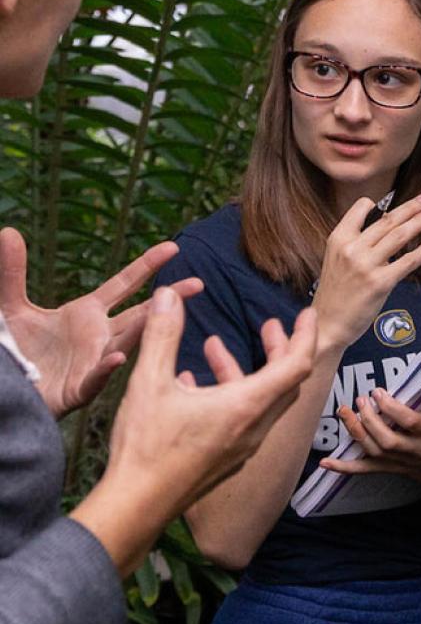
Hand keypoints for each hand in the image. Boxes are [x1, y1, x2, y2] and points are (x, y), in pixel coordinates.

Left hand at [0, 228, 201, 417]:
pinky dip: (107, 367)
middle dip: (170, 298)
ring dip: (147, 327)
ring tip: (166, 311)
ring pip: (128, 340)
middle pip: (141, 311)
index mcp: (88, 313)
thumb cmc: (16, 353)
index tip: (172, 247)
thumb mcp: (12, 308)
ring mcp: (95, 360)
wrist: (8, 391)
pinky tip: (116, 357)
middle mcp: (99, 334)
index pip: (125, 283)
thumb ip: (13, 273)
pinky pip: (97, 377)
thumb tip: (9, 232)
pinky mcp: (79, 388)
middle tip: (197, 283)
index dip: (147, 264)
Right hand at [71, 286, 316, 576]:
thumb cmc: (146, 449)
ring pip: (260, 400)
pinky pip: (241, 419)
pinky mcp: (226, 460)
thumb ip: (163, 334)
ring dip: (245, 370)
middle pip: (285, 382)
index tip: (308, 313)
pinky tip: (191, 381)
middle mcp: (254, 427)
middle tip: (269, 324)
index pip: (297, 364)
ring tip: (215, 344)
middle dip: (279, 349)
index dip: (305, 335)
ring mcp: (242, 447)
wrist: (133, 510)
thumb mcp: (150, 383)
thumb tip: (168, 294)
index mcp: (247, 406)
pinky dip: (229, 393)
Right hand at [312, 193, 420, 350]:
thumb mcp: (336, 258)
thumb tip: (382, 224)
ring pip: (399, 236)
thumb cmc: (335, 293)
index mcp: (338, 239)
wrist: (328, 324)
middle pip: (387, 221)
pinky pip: (408, 261)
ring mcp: (366, 265)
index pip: (361, 209)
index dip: (380, 203)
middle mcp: (352, 248)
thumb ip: (355, 241)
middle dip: (411, 207)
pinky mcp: (380, 283)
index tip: (399, 199)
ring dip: (420, 221)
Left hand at [320, 378, 420, 497]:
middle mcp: (415, 450)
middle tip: (360, 400)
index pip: (410, 423)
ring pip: (374, 451)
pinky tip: (326, 463)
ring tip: (344, 412)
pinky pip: (366, 470)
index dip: (392, 409)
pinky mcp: (392, 468)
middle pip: (386, 440)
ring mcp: (401, 461)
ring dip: (356, 433)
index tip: (379, 392)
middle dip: (369, 421)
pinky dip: (345, 467)